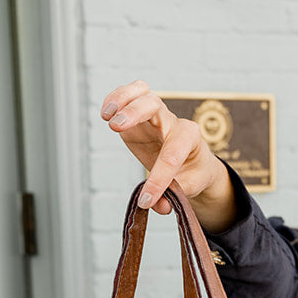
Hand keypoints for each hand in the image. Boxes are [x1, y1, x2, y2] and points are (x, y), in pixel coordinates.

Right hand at [100, 81, 235, 225]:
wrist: (191, 161)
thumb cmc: (191, 171)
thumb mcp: (189, 187)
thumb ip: (174, 196)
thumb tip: (158, 206)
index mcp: (190, 138)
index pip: (172, 155)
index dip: (158, 179)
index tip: (146, 200)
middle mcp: (172, 120)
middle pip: (155, 105)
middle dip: (135, 112)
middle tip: (116, 127)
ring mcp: (154, 114)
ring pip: (142, 91)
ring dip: (122, 99)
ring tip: (107, 116)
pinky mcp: (138, 115)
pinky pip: (129, 94)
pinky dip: (115, 98)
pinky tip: (105, 113)